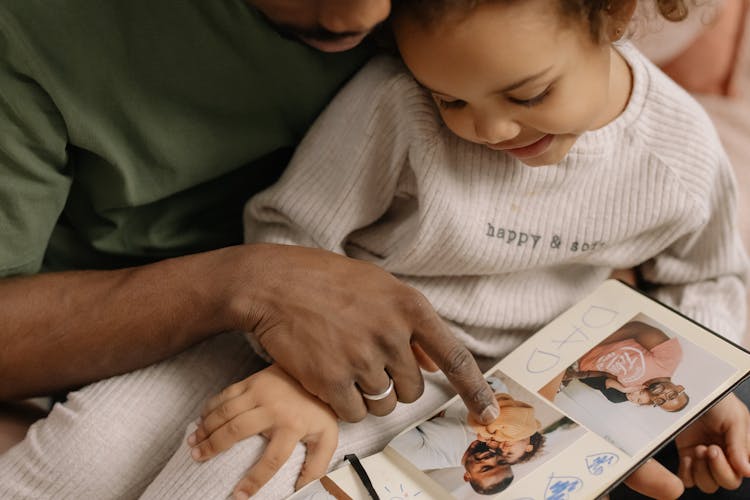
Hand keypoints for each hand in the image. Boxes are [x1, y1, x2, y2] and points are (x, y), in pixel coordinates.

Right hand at [188, 364, 338, 497]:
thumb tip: (301, 490)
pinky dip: (210, 407)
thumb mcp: (327, 438)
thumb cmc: (318, 410)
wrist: (316, 373)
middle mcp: (274, 408)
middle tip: (197, 459)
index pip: (271, 460)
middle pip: (237, 431)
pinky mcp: (253, 380)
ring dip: (207, 428)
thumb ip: (317, 465)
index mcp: (293, 426)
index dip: (254, 480)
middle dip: (213, 447)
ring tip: (194, 443)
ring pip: (226, 412)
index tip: (238, 496)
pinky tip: (201, 419)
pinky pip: (226, 394)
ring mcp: (262, 392)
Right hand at [230, 244, 497, 423]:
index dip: (475, 389)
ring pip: (384, 404)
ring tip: (344, 364)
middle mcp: (391, 334)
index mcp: (409, 307)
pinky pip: (354, 413)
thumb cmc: (326, 280)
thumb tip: (436, 362)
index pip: (455, 356)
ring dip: (368, 396)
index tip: (487, 413)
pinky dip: (344, 405)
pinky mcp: (331, 379)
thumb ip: (411, 323)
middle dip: (395, 384)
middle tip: (367, 362)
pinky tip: (328, 377)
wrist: (273, 284)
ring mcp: (361, 358)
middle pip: (413, 389)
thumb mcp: (378, 287)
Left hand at [676, 393, 749, 492]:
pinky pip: (687, 478)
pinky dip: (687, 472)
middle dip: (717, 469)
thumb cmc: (714, 398)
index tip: (718, 449)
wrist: (685, 389)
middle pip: (726, 482)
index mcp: (740, 448)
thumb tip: (747, 471)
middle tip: (708, 448)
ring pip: (707, 484)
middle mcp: (725, 456)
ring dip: (702, 471)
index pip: (741, 473)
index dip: (730, 468)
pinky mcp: (686, 455)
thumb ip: (740, 445)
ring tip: (698, 449)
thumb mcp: (734, 418)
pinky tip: (687, 456)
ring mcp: (704, 457)